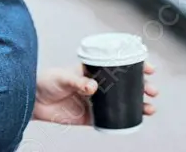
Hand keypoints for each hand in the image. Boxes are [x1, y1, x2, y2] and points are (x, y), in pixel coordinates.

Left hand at [31, 62, 157, 124]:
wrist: (31, 101)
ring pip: (123, 102)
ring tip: (151, 108)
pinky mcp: (91, 117)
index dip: (136, 65)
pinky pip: (111, 120)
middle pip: (126, 84)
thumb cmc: (45, 82)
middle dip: (143, 86)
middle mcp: (98, 85)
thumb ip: (76, 82)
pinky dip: (125, 121)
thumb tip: (93, 87)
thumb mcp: (61, 78)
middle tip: (153, 90)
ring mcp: (96, 101)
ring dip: (139, 104)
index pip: (119, 65)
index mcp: (93, 70)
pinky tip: (136, 122)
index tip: (149, 67)